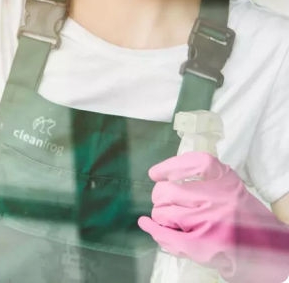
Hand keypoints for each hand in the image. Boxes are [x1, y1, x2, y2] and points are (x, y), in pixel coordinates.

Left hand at [138, 152, 288, 282]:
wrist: (265, 249)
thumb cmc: (240, 214)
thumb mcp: (229, 186)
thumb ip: (204, 176)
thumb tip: (162, 175)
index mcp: (227, 180)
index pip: (196, 162)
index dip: (171, 165)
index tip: (155, 173)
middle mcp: (220, 198)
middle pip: (170, 190)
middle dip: (159, 196)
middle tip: (163, 200)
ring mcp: (211, 222)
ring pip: (165, 213)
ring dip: (160, 215)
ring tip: (169, 217)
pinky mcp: (205, 245)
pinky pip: (169, 236)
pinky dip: (153, 229)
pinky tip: (146, 224)